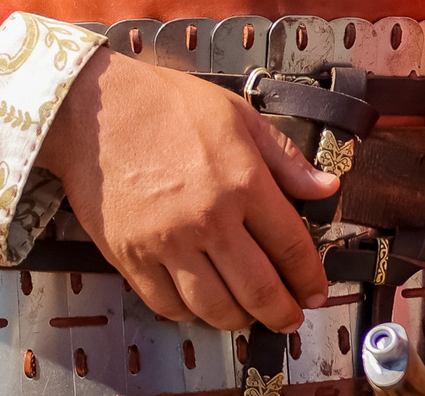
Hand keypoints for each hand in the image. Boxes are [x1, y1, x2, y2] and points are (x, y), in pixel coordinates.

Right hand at [40, 50, 339, 331]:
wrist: (97, 110)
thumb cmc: (166, 104)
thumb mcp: (240, 117)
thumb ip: (286, 159)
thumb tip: (327, 187)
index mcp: (243, 181)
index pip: (290, 246)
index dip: (309, 277)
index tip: (315, 292)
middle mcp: (209, 219)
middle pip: (258, 288)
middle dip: (281, 311)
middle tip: (290, 317)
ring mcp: (167, 243)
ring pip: (214, 307)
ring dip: (239, 320)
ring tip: (250, 315)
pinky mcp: (131, 257)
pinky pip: (167, 304)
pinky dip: (190, 314)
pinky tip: (202, 304)